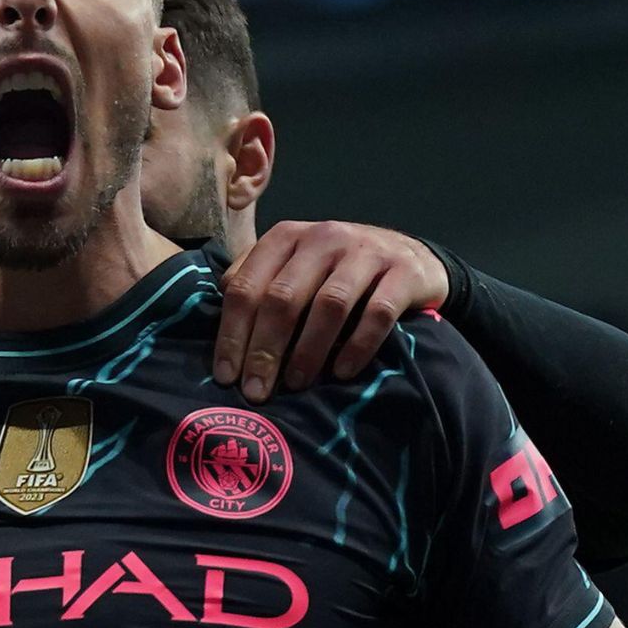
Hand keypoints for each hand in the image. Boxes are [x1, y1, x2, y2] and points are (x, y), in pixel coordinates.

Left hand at [213, 221, 450, 401]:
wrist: (412, 257)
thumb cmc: (339, 269)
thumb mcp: (295, 263)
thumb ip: (258, 279)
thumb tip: (214, 311)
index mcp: (287, 237)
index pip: (246, 286)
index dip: (231, 333)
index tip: (226, 375)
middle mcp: (323, 237)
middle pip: (282, 297)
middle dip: (264, 349)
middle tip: (256, 390)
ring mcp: (365, 252)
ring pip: (328, 304)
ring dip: (308, 350)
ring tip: (296, 384)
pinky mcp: (402, 272)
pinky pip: (377, 313)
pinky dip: (358, 346)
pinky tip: (342, 372)